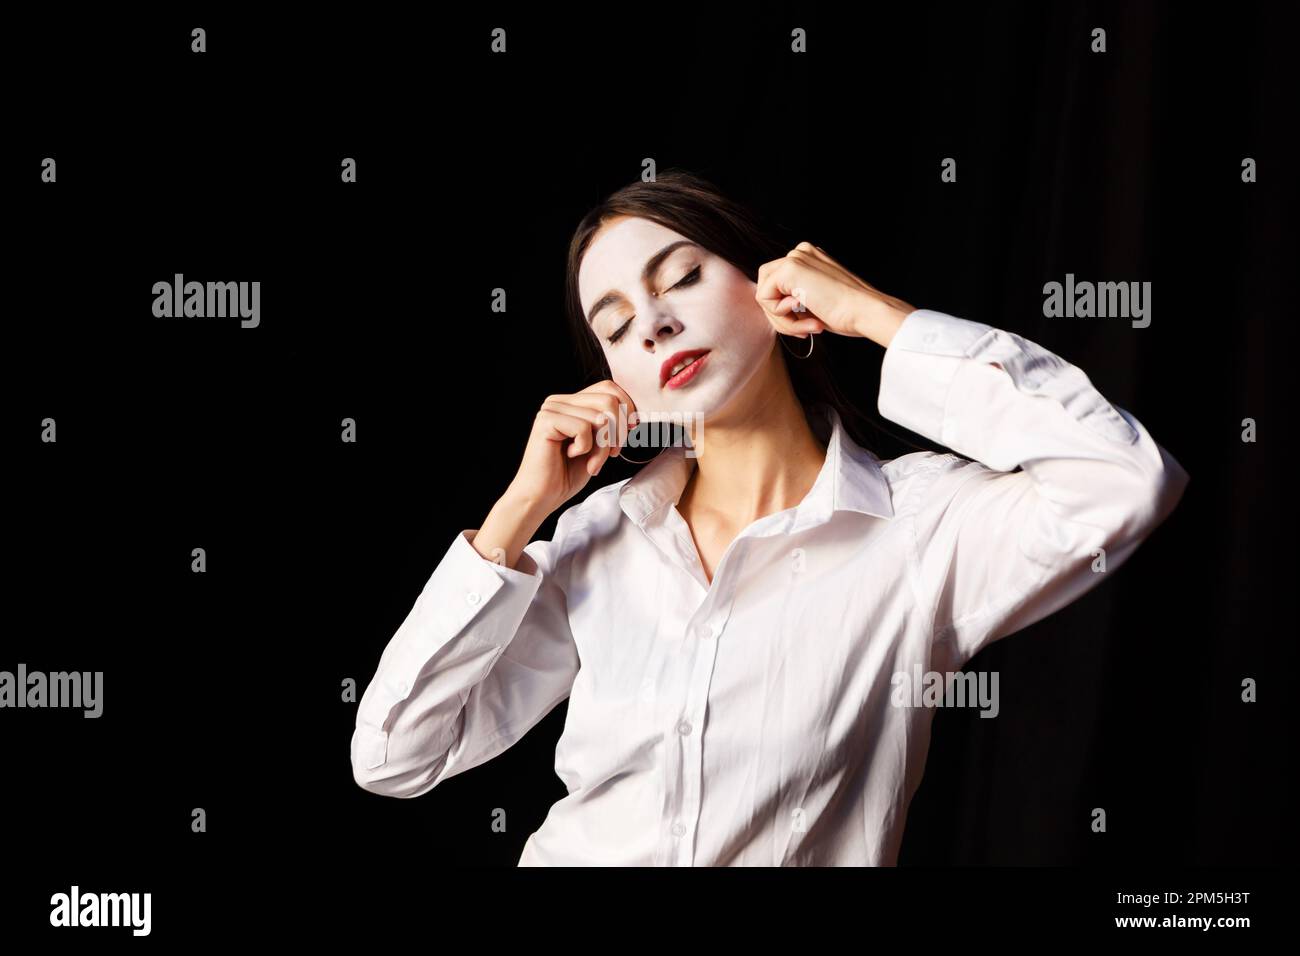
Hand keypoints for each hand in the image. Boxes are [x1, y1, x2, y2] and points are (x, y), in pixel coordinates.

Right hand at [505, 380, 637, 519]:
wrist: (542, 496)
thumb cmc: (567, 474)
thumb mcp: (598, 445)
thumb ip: (611, 425)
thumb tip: (634, 415)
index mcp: (571, 402)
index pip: (609, 388)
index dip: (627, 409)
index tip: (631, 433)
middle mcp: (559, 401)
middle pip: (608, 400)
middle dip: (619, 431)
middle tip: (612, 454)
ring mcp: (551, 409)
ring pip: (600, 417)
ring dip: (603, 447)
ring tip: (591, 463)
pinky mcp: (546, 421)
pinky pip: (584, 428)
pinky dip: (586, 448)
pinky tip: (571, 455)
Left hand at [754, 242, 914, 346]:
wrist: (865, 311)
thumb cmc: (848, 313)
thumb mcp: (816, 302)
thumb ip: (793, 299)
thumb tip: (772, 307)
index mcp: (808, 259)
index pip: (777, 286)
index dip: (785, 313)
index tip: (808, 326)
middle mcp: (800, 253)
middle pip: (766, 288)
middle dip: (779, 317)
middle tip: (803, 331)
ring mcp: (795, 258)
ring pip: (764, 295)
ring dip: (783, 320)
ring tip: (809, 326)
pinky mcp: (789, 269)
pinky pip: (764, 298)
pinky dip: (781, 316)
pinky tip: (806, 315)